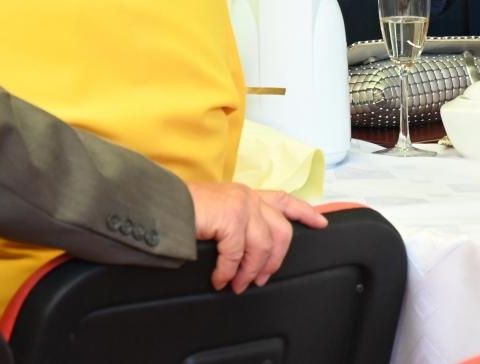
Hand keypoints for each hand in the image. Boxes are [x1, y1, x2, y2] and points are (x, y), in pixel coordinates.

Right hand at [187, 182, 328, 292]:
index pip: (285, 200)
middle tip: (262, 279)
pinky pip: (236, 255)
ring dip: (250, 271)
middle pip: (281, 231)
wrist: (158, 205)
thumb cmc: (182, 211)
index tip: (321, 222)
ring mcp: (241, 206)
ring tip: (238, 284)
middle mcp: (248, 197)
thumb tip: (247, 254)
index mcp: (247, 195)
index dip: (305, 212)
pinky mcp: (230, 219)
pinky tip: (221, 280)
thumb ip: (237, 223)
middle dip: (275, 260)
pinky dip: (228, 272)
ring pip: (262, 246)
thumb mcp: (218, 212)